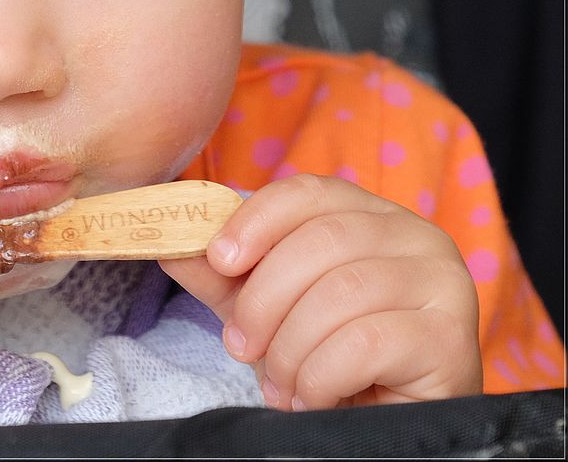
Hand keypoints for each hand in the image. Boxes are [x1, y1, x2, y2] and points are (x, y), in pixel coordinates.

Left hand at [159, 174, 481, 409]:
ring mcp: (442, 283)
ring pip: (339, 294)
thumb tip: (169, 242)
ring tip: (281, 382)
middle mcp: (417, 236)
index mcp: (372, 214)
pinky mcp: (451, 338)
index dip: (256, 220)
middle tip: (240, 346)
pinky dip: (320, 375)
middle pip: (320, 241)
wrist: (387, 428)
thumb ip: (223, 276)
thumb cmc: (331, 358)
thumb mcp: (266, 309)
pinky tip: (313, 396)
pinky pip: (363, 343)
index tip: (219, 260)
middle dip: (262, 299)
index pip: (308, 191)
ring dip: (290, 347)